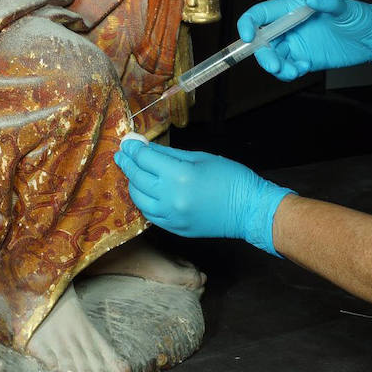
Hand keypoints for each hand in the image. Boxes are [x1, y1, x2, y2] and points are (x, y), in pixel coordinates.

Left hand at [115, 137, 291, 256]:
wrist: (249, 210)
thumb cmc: (230, 177)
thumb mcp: (200, 157)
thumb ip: (169, 154)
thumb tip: (146, 148)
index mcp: (179, 175)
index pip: (145, 160)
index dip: (133, 149)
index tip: (127, 142)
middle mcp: (170, 197)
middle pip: (137, 178)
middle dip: (127, 163)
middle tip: (122, 154)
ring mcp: (171, 216)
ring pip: (139, 199)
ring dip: (132, 184)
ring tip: (132, 172)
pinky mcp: (174, 229)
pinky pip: (150, 214)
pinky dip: (143, 201)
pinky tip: (144, 192)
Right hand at [236, 0, 371, 81]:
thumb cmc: (359, 17)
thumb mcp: (344, 8)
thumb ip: (327, 1)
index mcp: (291, 9)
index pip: (260, 14)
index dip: (248, 24)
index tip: (246, 37)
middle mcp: (288, 27)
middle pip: (261, 41)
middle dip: (263, 55)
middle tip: (276, 66)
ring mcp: (295, 45)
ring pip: (272, 58)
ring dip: (277, 67)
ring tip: (295, 71)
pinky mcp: (303, 60)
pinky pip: (286, 69)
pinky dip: (290, 72)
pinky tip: (306, 67)